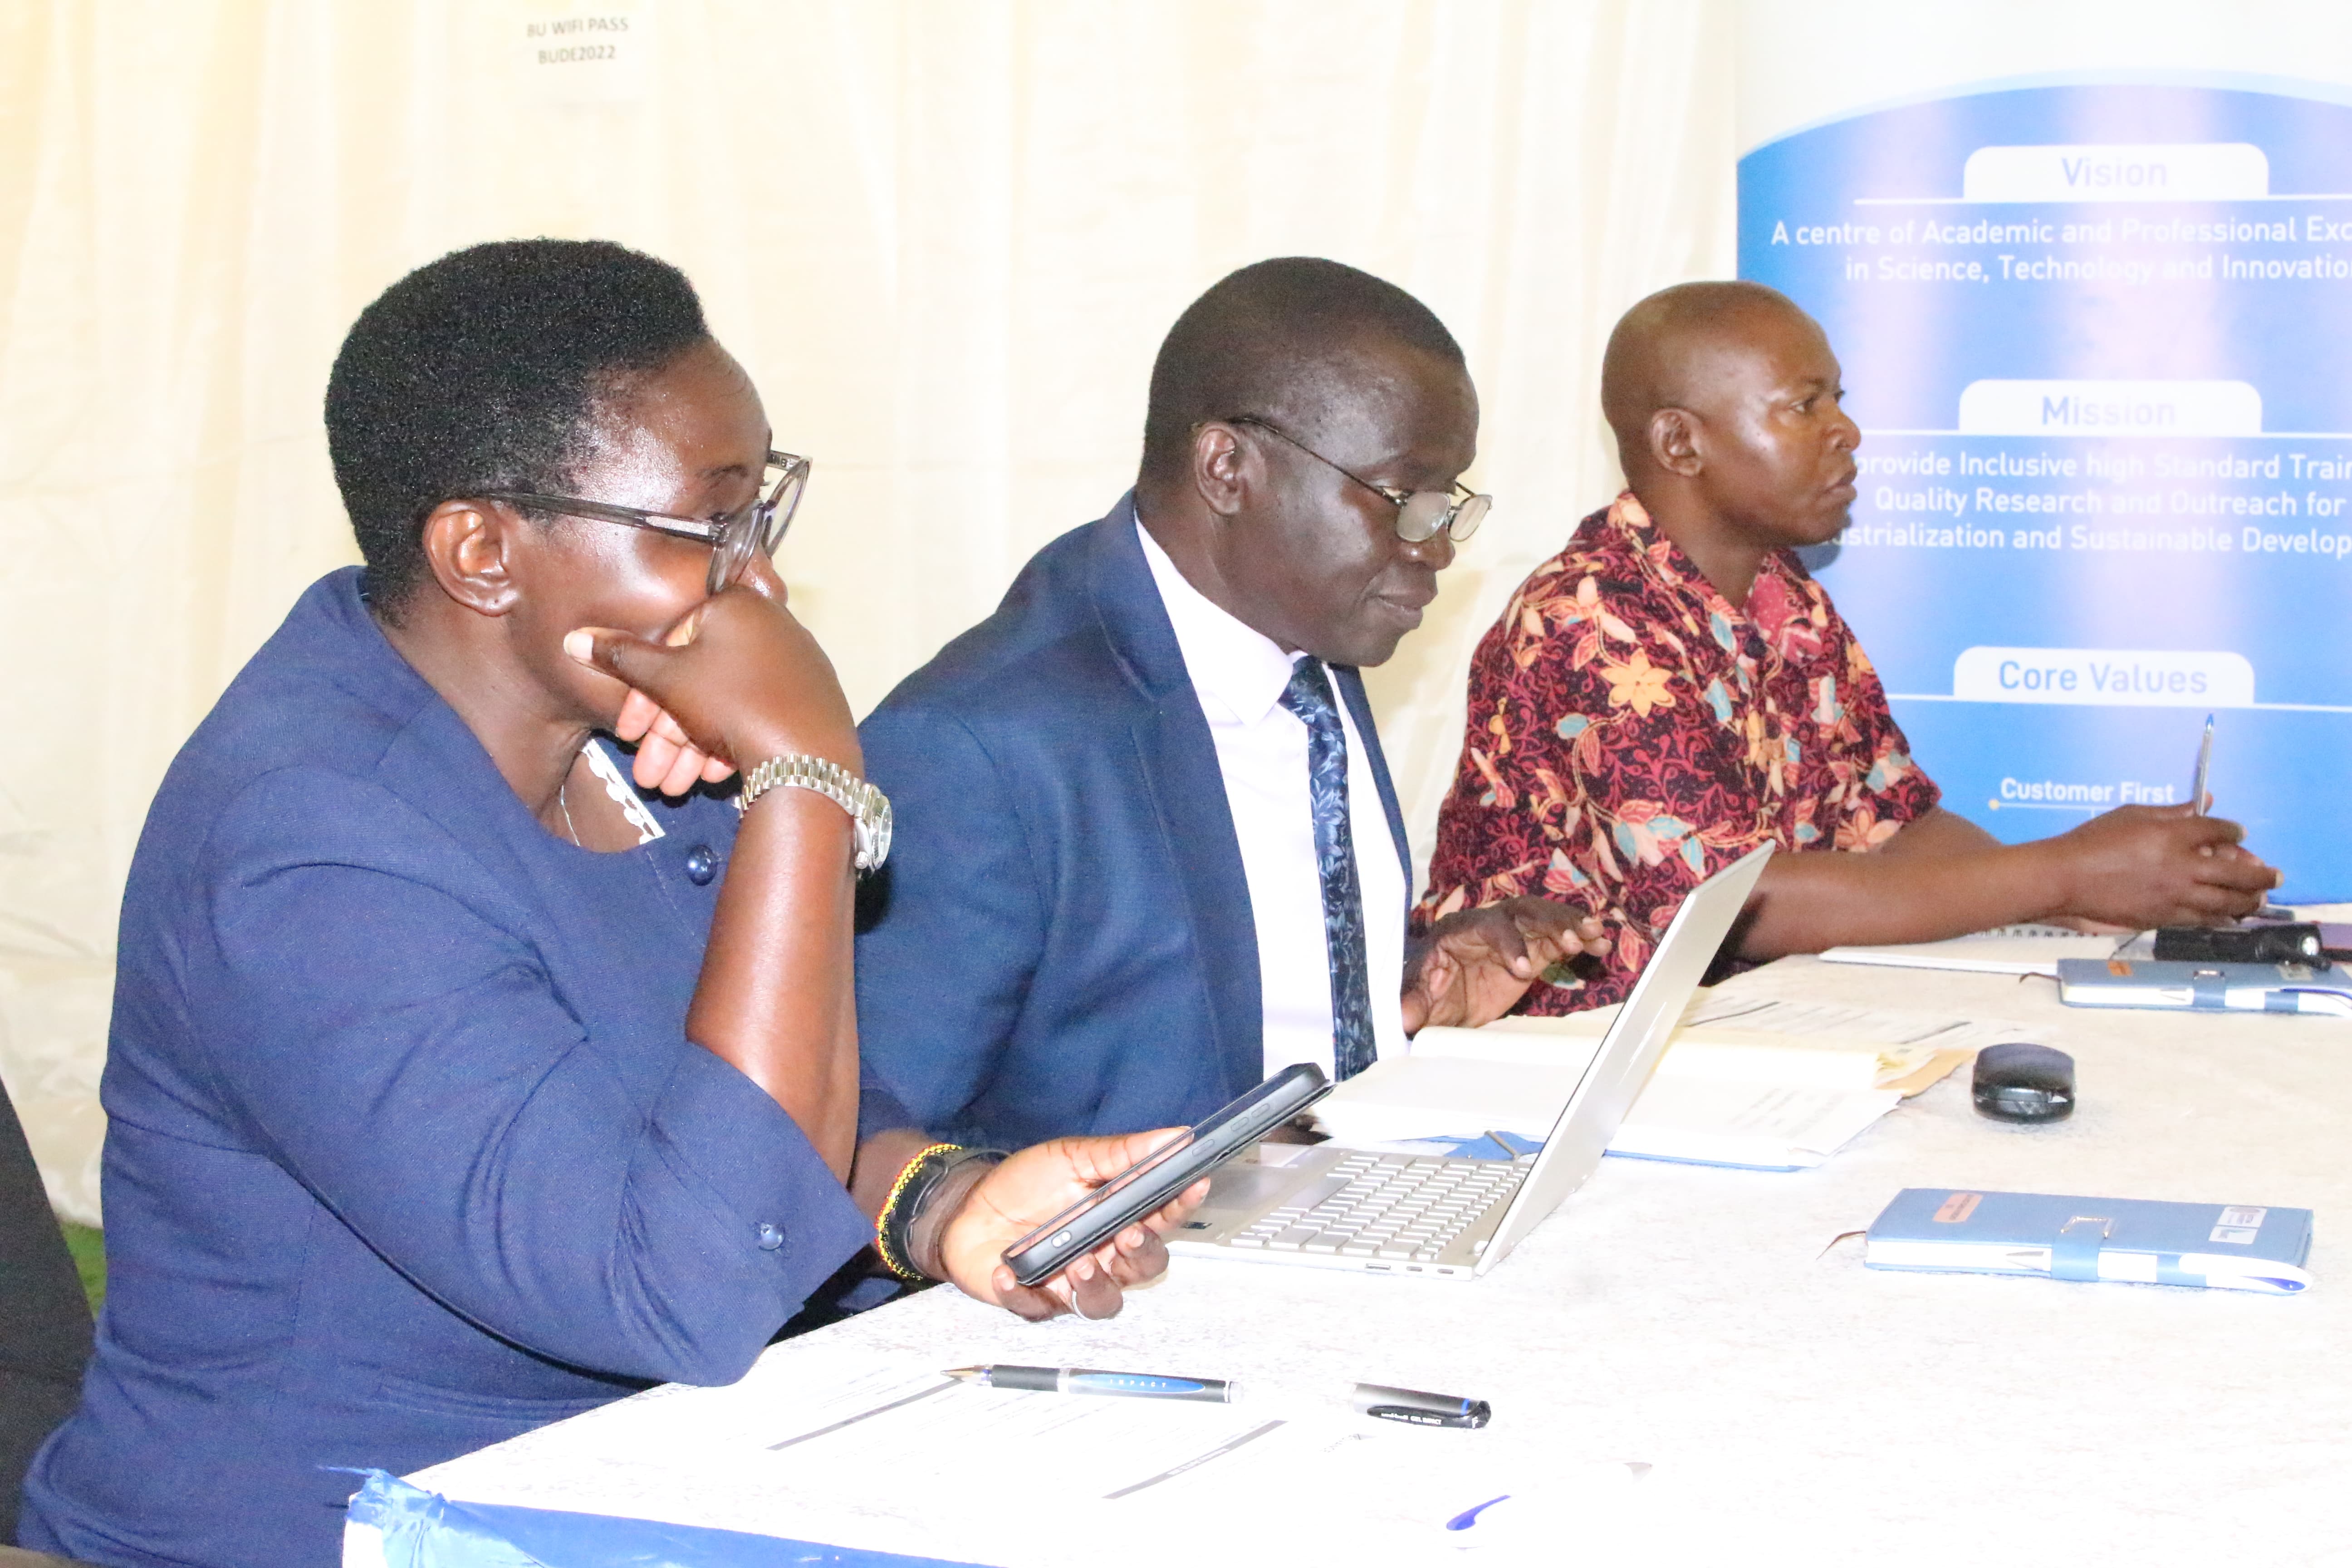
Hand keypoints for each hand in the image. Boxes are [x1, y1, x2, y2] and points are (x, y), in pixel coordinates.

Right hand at [564, 557, 860, 790]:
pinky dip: (731, 743)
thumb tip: (574, 638)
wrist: (810, 758)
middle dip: (666, 735)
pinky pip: (760, 714)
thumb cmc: (734, 705)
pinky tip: (714, 776)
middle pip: (700, 680)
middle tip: (648, 776)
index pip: (673, 645)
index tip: (627, 733)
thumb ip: (620, 658)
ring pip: (727, 704)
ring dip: (692, 749)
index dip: (642, 696)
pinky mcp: (813, 701)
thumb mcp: (666, 680)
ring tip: (674, 788)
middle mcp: (772, 628)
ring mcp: (797, 666)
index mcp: (737, 607)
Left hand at [931, 1132, 1208, 1322]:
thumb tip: (1175, 1137)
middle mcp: (1104, 1256)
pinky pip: (1037, 1310)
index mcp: (1119, 1218)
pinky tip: (1008, 1272)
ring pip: (1102, 1302)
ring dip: (1095, 1286)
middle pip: (1144, 1268)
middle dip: (1143, 1253)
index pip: (1163, 1218)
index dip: (1181, 1205)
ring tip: (1078, 1263)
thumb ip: (1122, 1153)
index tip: (1194, 1185)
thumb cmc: (1026, 1183)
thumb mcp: (1072, 1157)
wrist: (969, 1206)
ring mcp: (1071, 1282)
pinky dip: (1023, 1293)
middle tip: (1128, 1233)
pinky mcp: (1034, 1301)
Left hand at [1403, 896, 1607, 1032]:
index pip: (1489, 928)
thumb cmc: (1428, 994)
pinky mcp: (1533, 950)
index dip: (1509, 945)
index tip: (1525, 970)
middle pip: (1522, 912)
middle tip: (1571, 941)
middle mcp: (1489, 925)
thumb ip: (1413, 1003)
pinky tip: (1600, 944)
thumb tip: (1401, 1017)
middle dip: (1547, 923)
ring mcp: (1514, 935)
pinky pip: (1558, 939)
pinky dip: (1579, 940)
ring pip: (1544, 919)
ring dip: (1570, 925)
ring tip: (1596, 934)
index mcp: (1459, 931)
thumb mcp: (1419, 1001)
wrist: (1442, 1000)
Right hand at [2044, 805, 2279, 926]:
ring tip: (2258, 899)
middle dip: (2261, 873)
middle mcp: (2181, 867)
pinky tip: (2229, 916)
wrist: (2065, 879)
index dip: (2234, 831)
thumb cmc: (2091, 841)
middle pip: (2237, 872)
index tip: (2239, 833)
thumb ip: (2170, 811)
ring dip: (2249, 900)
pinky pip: (2202, 919)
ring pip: (2226, 902)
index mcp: (2172, 835)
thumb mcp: (2130, 814)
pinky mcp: (2164, 917)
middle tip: (2274, 874)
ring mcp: (2175, 896)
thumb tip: (2202, 803)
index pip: (2219, 831)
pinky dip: (2221, 917)